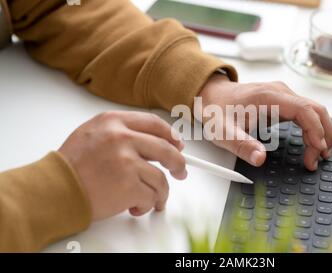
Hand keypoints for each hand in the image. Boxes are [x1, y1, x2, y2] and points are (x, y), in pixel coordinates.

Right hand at [58, 111, 185, 220]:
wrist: (54, 189)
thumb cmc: (71, 166)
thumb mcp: (93, 134)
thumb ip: (121, 132)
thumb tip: (153, 143)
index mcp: (113, 121)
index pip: (153, 123)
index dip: (170, 136)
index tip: (177, 145)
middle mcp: (122, 137)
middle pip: (166, 149)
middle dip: (178, 163)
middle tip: (180, 172)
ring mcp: (127, 161)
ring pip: (161, 178)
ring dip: (161, 192)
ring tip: (153, 199)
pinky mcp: (129, 185)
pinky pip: (152, 196)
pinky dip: (148, 205)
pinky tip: (137, 207)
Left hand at [199, 74, 331, 170]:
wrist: (211, 95)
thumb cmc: (217, 111)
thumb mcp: (223, 132)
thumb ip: (242, 145)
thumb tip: (260, 159)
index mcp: (269, 96)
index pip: (304, 110)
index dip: (316, 131)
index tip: (316, 151)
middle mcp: (280, 92)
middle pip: (316, 110)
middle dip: (323, 134)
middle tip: (319, 158)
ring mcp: (283, 96)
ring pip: (314, 111)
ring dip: (321, 132)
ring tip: (320, 154)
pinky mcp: (282, 102)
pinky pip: (306, 113)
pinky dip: (313, 128)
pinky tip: (314, 142)